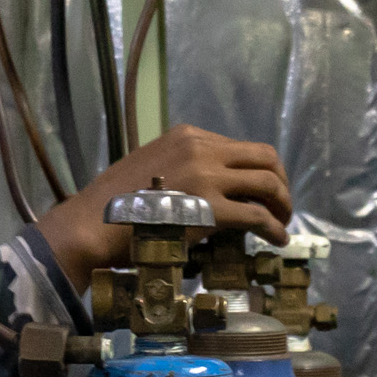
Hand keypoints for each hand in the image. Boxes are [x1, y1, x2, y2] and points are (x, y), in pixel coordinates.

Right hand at [42, 125, 294, 288]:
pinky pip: (258, 216)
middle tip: (281, 207)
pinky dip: (274, 228)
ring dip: (283, 205)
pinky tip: (277, 240)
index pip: (240, 147)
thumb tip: (210, 187)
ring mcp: (208, 177)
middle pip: (265, 158)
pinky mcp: (211, 209)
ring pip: (268, 183)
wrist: (93, 225)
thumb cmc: (115, 203)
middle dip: (280, 183)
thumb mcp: (152, 166)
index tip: (262, 191)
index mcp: (188, 136)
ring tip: (282, 224)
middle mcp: (202, 148)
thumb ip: (183, 167)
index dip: (259, 170)